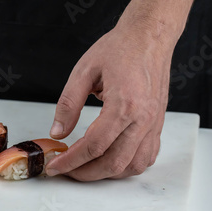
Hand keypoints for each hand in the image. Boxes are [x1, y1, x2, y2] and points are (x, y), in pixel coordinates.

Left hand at [45, 19, 173, 180]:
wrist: (150, 37)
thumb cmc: (119, 48)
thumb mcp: (83, 71)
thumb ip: (68, 105)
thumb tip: (58, 133)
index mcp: (124, 105)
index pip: (94, 146)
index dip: (70, 160)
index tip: (54, 166)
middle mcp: (143, 119)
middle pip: (113, 162)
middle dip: (85, 173)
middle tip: (66, 170)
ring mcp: (153, 124)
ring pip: (132, 165)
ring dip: (107, 173)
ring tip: (84, 167)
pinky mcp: (157, 124)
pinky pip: (146, 156)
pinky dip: (127, 166)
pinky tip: (110, 160)